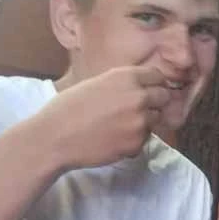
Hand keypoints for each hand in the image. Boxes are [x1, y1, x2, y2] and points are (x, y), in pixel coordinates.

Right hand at [34, 66, 171, 170]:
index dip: (154, 83)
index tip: (150, 89)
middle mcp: (138, 97)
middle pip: (163, 97)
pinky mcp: (137, 143)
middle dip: (155, 102)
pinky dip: (134, 140)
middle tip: (137, 109)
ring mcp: (140, 121)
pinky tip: (114, 139)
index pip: (157, 76)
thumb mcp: (96, 84)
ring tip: (120, 125)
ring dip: (145, 122)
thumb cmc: (67, 108)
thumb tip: (140, 87)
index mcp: (126, 77)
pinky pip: (144, 139)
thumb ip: (121, 84)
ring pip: (155, 119)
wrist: (55, 137)